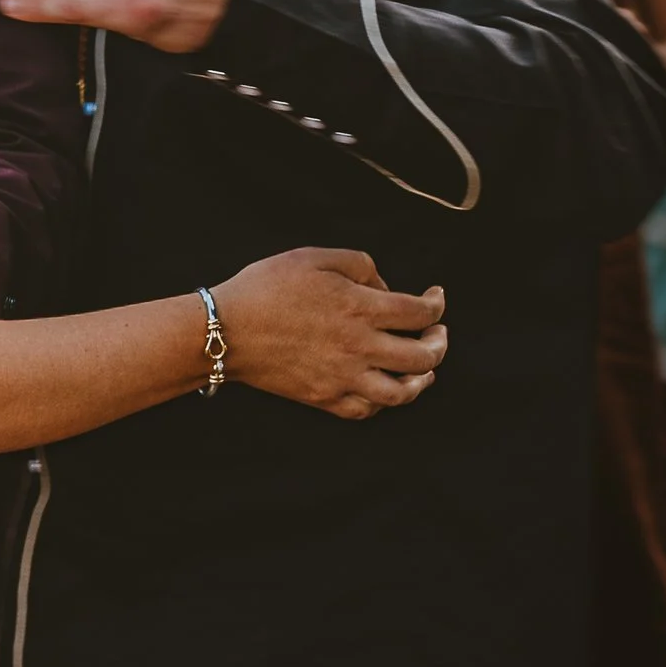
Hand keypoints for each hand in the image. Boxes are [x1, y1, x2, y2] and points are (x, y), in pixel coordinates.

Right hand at [215, 248, 446, 419]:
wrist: (226, 330)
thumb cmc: (265, 288)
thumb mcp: (313, 257)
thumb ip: (359, 264)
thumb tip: (384, 286)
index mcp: (360, 308)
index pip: (421, 312)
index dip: (437, 304)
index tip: (435, 297)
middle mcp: (360, 346)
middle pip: (424, 356)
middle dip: (439, 343)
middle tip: (437, 334)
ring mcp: (343, 377)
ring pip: (403, 392)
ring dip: (422, 380)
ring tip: (423, 370)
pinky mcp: (324, 397)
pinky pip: (366, 410)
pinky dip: (383, 402)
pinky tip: (383, 387)